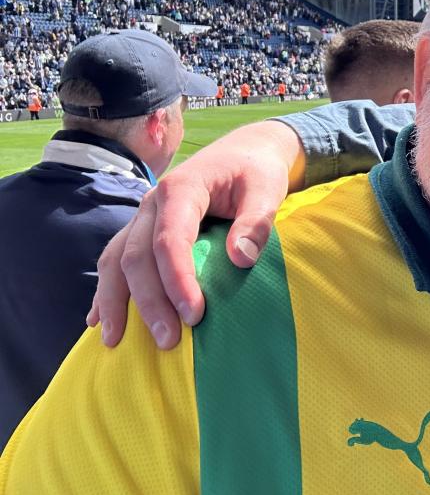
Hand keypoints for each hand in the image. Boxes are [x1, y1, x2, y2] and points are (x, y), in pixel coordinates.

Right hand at [88, 120, 305, 348]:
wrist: (243, 152)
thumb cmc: (256, 172)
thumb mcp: (267, 189)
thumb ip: (257, 221)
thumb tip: (241, 258)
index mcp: (181, 189)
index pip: (170, 240)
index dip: (178, 279)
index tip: (195, 314)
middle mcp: (152, 203)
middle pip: (138, 257)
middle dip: (149, 302)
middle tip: (169, 341)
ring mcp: (143, 217)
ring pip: (117, 260)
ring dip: (115, 301)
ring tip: (116, 341)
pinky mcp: (142, 229)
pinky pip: (115, 260)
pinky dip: (105, 290)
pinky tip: (97, 320)